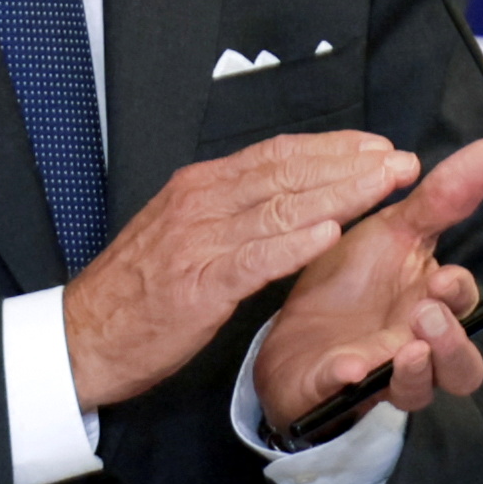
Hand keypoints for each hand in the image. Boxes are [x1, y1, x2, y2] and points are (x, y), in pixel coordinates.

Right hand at [64, 130, 416, 410]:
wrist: (81, 337)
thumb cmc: (139, 290)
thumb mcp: (185, 232)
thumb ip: (232, 208)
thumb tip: (288, 191)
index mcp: (200, 188)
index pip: (277, 154)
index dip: (334, 148)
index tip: (379, 146)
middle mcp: (200, 204)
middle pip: (287, 172)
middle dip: (351, 164)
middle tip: (401, 161)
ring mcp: (197, 242)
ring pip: (280, 207)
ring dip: (339, 194)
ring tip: (383, 185)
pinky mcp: (196, 286)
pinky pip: (253, 259)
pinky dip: (293, 244)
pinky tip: (329, 233)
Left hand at [249, 137, 482, 435]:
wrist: (291, 328)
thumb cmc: (354, 281)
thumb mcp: (395, 231)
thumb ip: (443, 198)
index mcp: (435, 308)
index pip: (465, 307)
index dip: (458, 294)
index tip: (441, 276)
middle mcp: (419, 349)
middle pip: (461, 368)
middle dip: (451, 345)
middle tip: (427, 312)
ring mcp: (381, 376)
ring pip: (419, 392)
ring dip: (417, 373)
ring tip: (405, 349)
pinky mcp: (334, 391)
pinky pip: (345, 394)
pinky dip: (347, 382)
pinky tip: (345, 367)